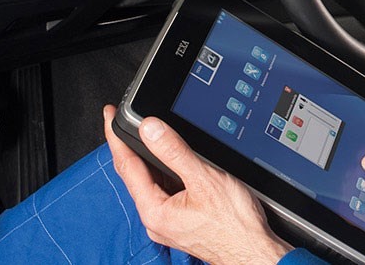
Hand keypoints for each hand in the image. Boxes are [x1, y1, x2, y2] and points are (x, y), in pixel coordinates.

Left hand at [103, 105, 291, 263]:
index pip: (127, 165)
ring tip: (151, 134)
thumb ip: (175, 152)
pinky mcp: (182, 221)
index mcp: (154, 210)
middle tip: (124, 118)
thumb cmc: (234, 223)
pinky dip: (166, 172)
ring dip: (150, 158)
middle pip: (136, 174)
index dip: (116, 137)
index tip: (109, 114)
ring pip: (152, 182)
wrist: (254, 250)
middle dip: (130, 145)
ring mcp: (168, 222)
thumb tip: (150, 128)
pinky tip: (174, 161)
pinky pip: (166, 191)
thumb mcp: (204, 179)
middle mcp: (156, 219)